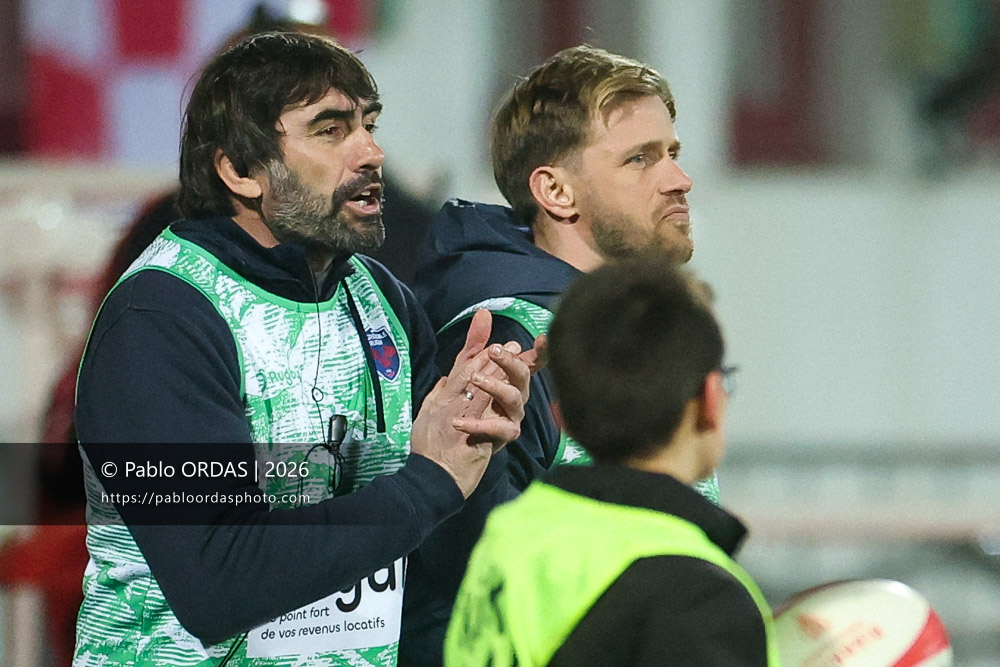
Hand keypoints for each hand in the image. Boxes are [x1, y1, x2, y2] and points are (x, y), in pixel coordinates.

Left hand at [410, 310, 529, 496]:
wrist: (436, 467)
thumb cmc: (445, 424)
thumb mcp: (454, 380)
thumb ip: (471, 349)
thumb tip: (484, 313)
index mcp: (501, 386)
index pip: (524, 363)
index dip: (537, 351)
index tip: (542, 338)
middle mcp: (510, 402)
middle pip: (523, 376)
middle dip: (512, 361)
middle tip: (497, 350)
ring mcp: (508, 421)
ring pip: (516, 398)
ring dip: (497, 385)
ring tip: (476, 380)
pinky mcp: (500, 442)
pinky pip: (498, 429)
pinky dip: (479, 424)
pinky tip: (459, 422)